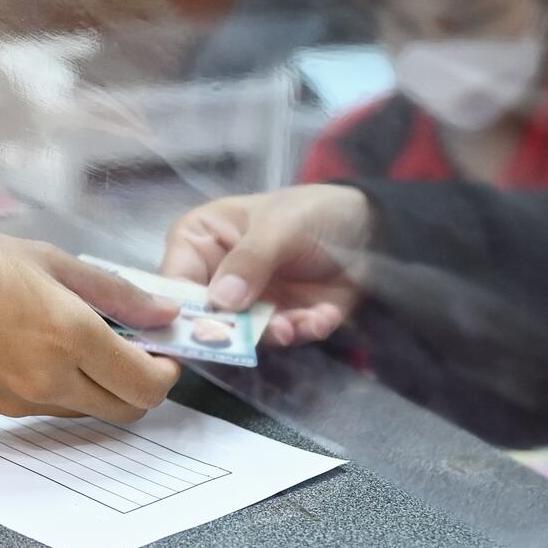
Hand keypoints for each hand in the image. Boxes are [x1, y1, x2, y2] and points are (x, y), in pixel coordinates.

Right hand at [0, 225, 181, 421]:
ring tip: (72, 335)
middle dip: (138, 383)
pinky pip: (41, 404)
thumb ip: (113, 290)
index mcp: (68, 337)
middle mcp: (48, 380)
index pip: (146, 386)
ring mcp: (17, 401)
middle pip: (124, 410)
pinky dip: (53, 383)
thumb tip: (163, 311)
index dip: (165, 371)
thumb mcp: (44, 258)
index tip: (161, 349)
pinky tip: (28, 342)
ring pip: (83, 409)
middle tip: (130, 346)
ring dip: (95, 384)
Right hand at [161, 186, 374, 346]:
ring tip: (294, 327)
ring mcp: (250, 304)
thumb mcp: (280, 225)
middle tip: (257, 331)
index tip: (201, 327)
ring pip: (247, 334)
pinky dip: (304, 331)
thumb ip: (250, 260)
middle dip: (233, 330)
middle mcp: (217, 277)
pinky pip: (286, 337)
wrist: (373, 226)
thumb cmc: (313, 210)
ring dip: (273, 333)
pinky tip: (321, 317)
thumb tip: (220, 302)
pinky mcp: (283, 321)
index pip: (174, 281)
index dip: (179, 308)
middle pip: (206, 317)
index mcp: (200, 241)